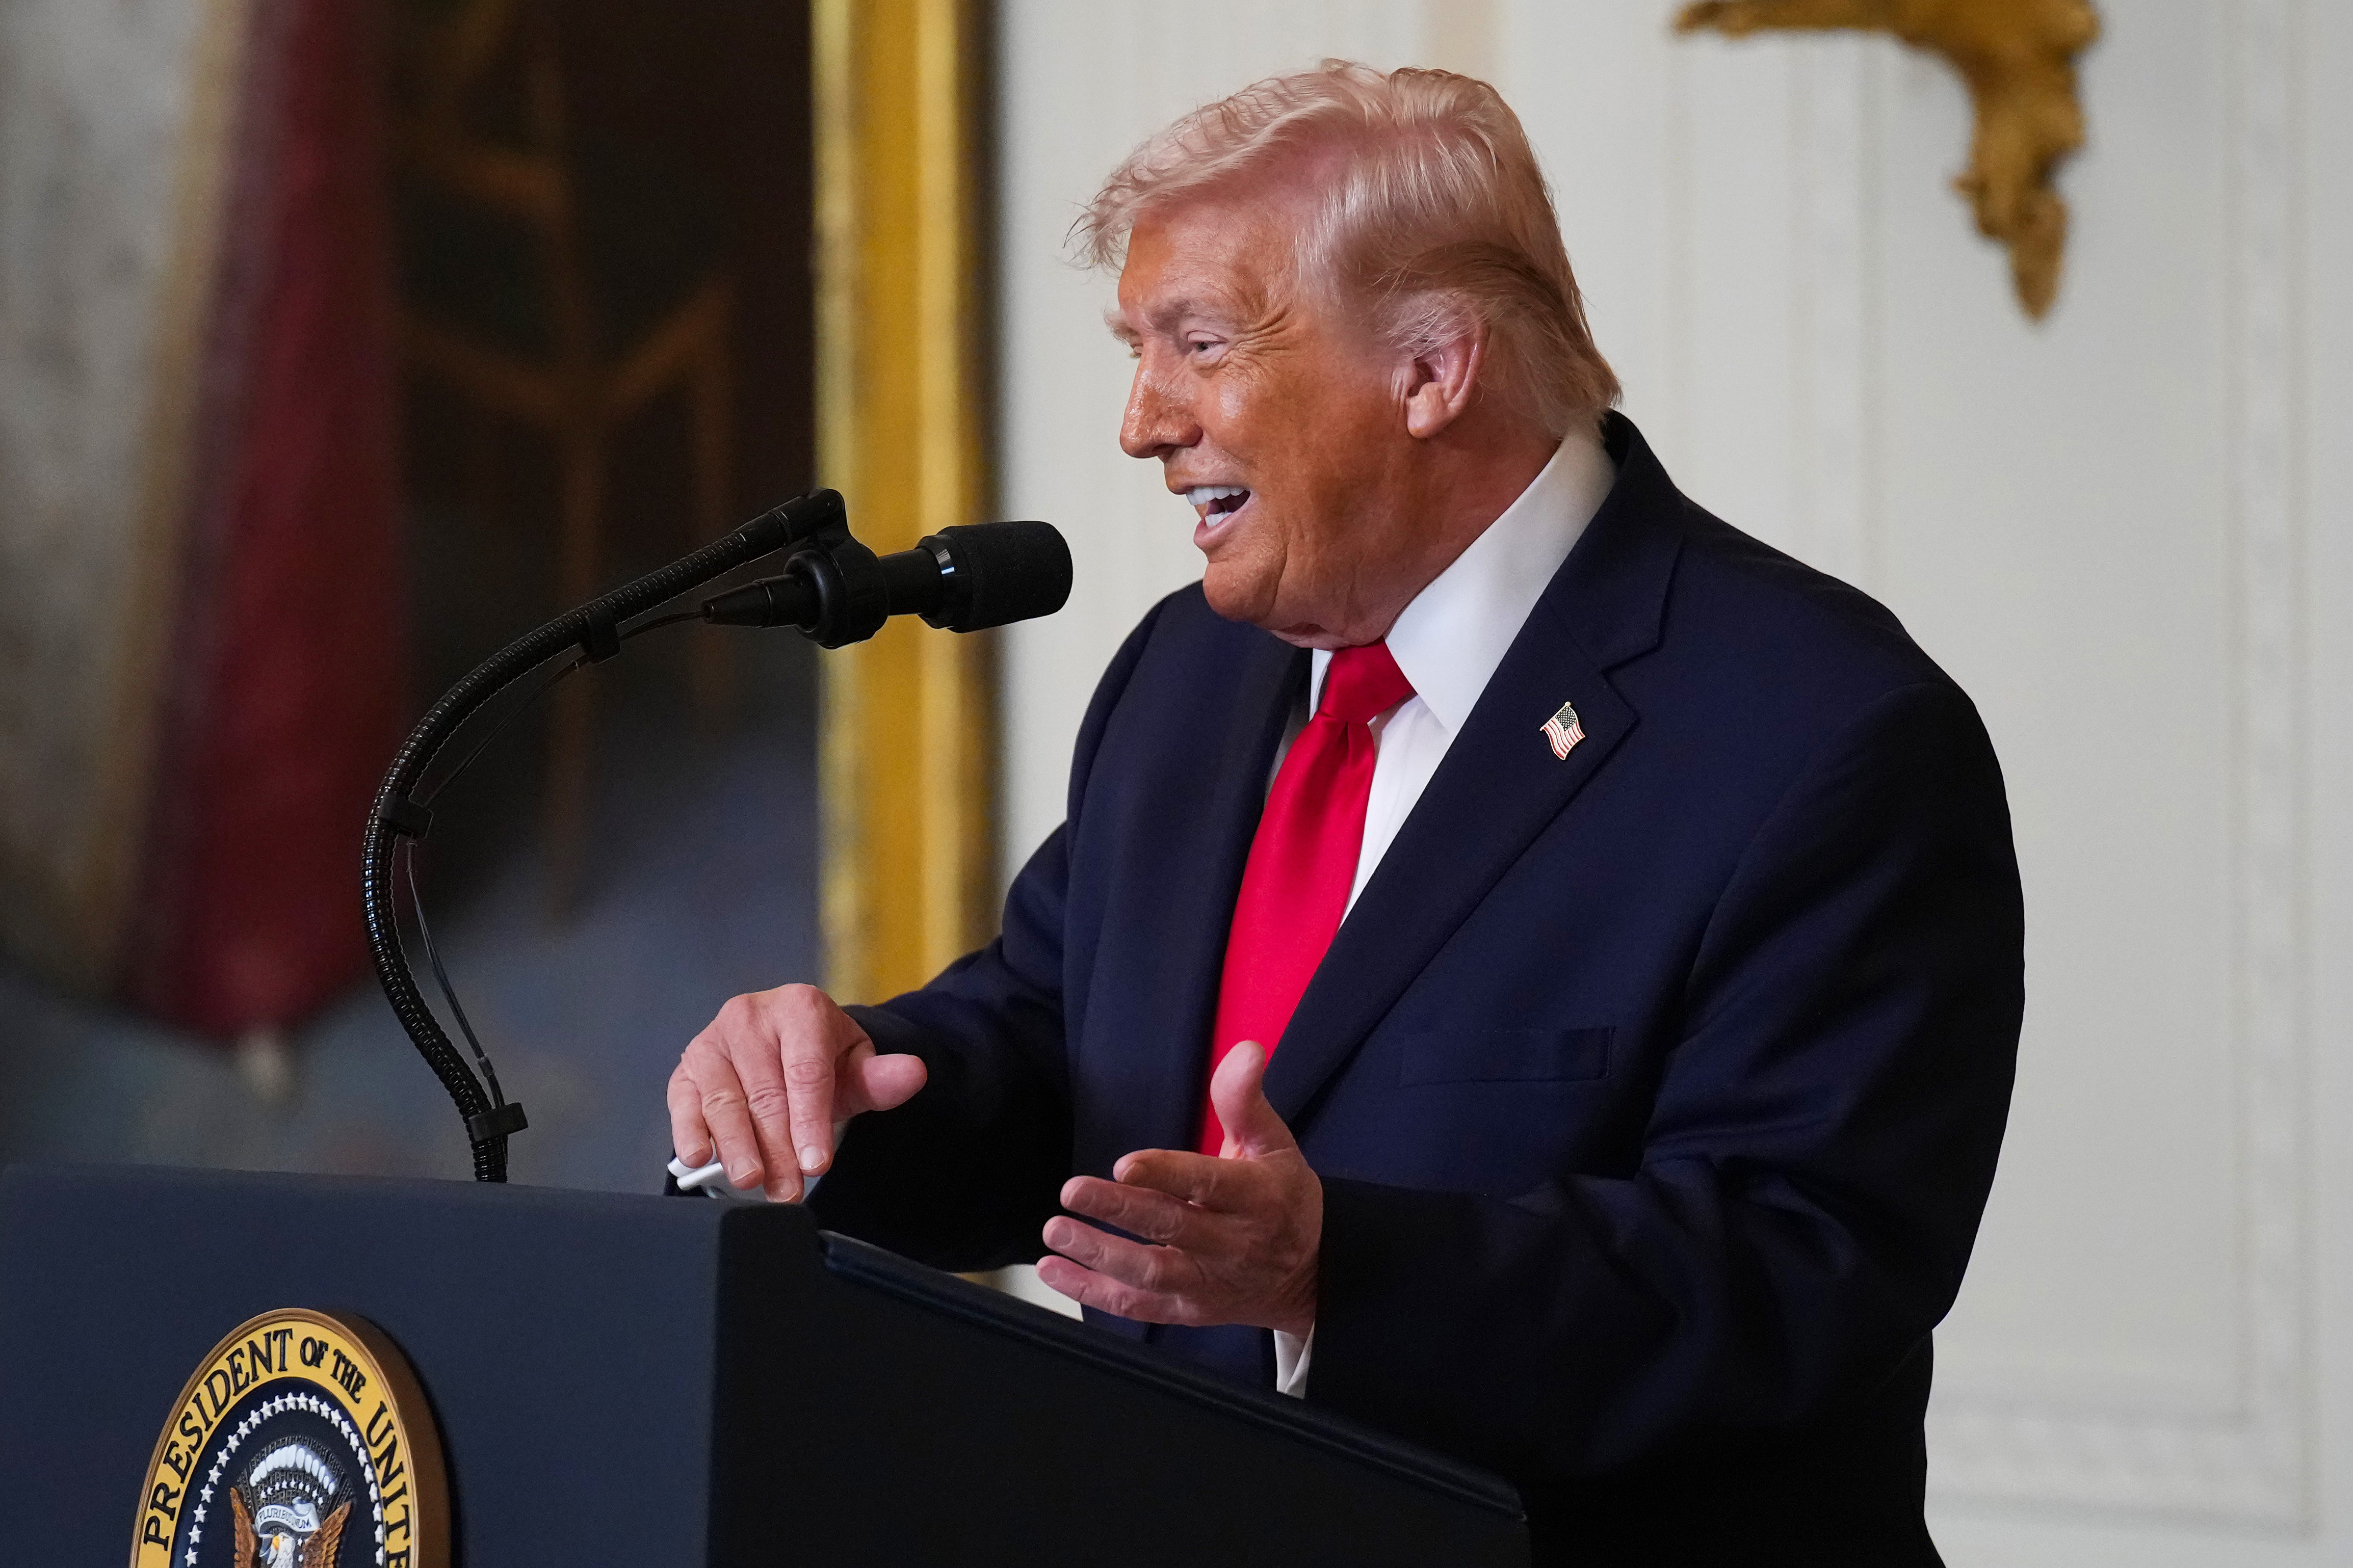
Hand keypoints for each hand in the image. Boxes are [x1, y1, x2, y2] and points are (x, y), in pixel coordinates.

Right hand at [667, 984, 926, 1200]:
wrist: (783, 1044)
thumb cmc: (822, 1061)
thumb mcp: (857, 1067)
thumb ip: (882, 1077)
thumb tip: (914, 1073)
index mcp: (800, 1008)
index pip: (806, 1072)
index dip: (811, 1122)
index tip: (818, 1164)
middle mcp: (750, 1016)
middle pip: (765, 1093)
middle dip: (778, 1148)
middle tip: (788, 1190)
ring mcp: (712, 1042)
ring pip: (723, 1101)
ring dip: (737, 1147)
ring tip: (751, 1181)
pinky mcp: (686, 1068)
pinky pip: (684, 1103)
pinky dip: (690, 1132)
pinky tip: (701, 1158)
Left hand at [1037, 1041, 1319, 1335]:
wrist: (1309, 1274)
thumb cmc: (1282, 1196)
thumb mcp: (1274, 1143)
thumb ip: (1245, 1100)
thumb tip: (1246, 1050)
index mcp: (1257, 1198)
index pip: (1209, 1185)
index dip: (1167, 1175)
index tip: (1126, 1163)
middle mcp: (1234, 1245)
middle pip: (1172, 1229)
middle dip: (1120, 1210)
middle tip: (1072, 1191)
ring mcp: (1209, 1283)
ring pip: (1151, 1274)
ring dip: (1099, 1255)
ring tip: (1056, 1231)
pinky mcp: (1188, 1311)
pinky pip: (1137, 1306)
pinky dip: (1092, 1293)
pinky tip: (1054, 1271)